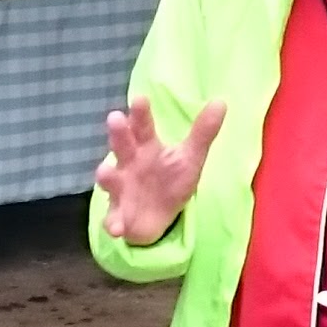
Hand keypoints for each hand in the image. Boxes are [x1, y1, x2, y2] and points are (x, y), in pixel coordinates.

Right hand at [95, 97, 226, 242]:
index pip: (143, 127)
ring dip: (106, 176)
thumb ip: (203, 132)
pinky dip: (113, 223)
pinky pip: (113, 219)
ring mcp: (121, 190)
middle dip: (118, 134)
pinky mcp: (119, 215)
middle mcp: (129, 164)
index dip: (140, 114)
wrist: (159, 218)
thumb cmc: (170, 180)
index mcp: (146, 148)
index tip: (140, 99)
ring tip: (105, 172)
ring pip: (110, 180)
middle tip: (115, 117)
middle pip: (122, 146)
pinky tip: (115, 228)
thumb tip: (221, 101)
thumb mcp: (190, 157)